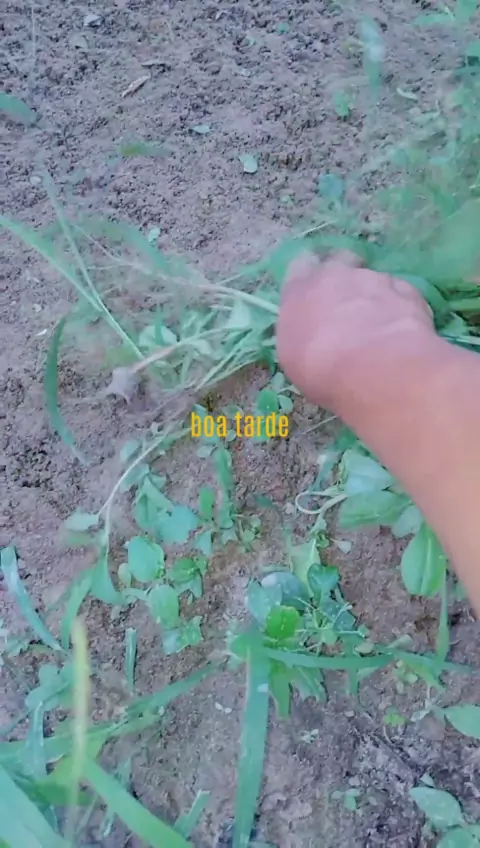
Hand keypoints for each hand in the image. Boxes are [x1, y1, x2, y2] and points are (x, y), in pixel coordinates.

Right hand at [276, 252, 434, 412]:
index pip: (300, 266)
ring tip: (379, 327)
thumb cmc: (321, 370)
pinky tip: (402, 331)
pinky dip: (401, 308)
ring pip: (374, 279)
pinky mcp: (409, 291)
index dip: (309, 279)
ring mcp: (376, 279)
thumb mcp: (293, 358)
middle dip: (344, 276)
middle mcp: (337, 274)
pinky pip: (402, 294)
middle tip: (346, 304)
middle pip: (340, 260)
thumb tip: (311, 334)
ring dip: (375, 296)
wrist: (376, 370)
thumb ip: (302, 333)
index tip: (313, 295)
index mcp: (300, 289)